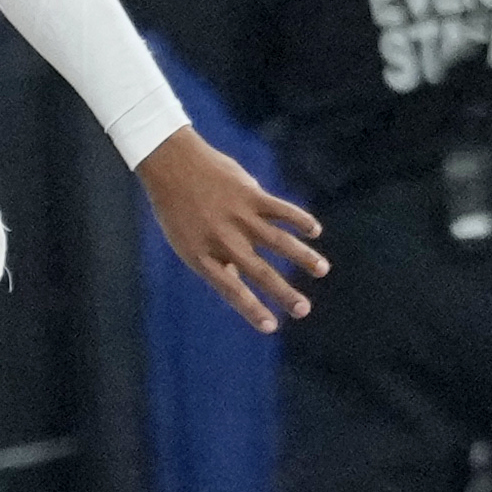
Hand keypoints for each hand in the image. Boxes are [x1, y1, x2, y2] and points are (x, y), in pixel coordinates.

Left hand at [137, 126, 324, 334]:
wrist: (170, 164)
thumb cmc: (178, 208)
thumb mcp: (186, 241)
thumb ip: (214, 262)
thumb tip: (238, 282)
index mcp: (202, 256)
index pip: (231, 290)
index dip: (252, 309)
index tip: (271, 328)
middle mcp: (223, 239)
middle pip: (259, 271)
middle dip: (284, 293)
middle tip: (304, 310)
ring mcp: (238, 216)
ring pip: (278, 241)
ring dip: (303, 256)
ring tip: (322, 270)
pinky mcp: (249, 194)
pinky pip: (280, 209)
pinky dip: (300, 219)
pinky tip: (315, 230)